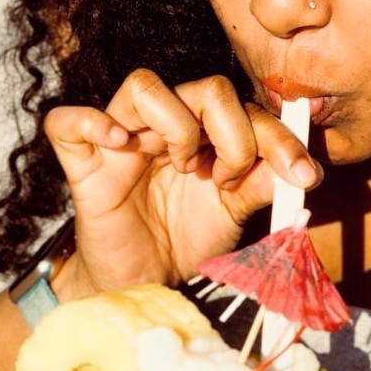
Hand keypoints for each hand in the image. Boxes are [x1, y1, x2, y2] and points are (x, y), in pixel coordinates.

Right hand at [44, 69, 321, 294]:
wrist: (144, 284)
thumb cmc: (185, 239)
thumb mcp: (235, 214)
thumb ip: (264, 184)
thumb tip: (304, 169)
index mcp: (206, 131)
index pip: (246, 108)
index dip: (280, 138)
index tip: (304, 176)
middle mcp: (166, 126)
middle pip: (206, 88)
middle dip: (234, 135)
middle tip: (228, 179)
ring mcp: (122, 139)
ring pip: (144, 86)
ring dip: (176, 127)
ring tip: (184, 168)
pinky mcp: (83, 163)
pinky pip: (66, 121)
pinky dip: (91, 122)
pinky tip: (119, 146)